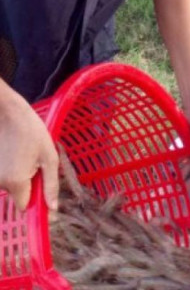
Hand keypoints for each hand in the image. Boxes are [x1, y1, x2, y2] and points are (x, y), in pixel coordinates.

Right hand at [0, 91, 58, 210]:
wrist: (6, 113)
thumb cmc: (31, 131)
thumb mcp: (49, 157)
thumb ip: (51, 185)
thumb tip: (53, 208)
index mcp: (16, 182)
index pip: (24, 205)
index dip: (34, 198)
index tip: (41, 185)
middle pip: (16, 194)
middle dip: (26, 183)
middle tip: (32, 160)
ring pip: (7, 184)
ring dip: (16, 174)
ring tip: (22, 153)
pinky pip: (1, 174)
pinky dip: (7, 167)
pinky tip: (12, 151)